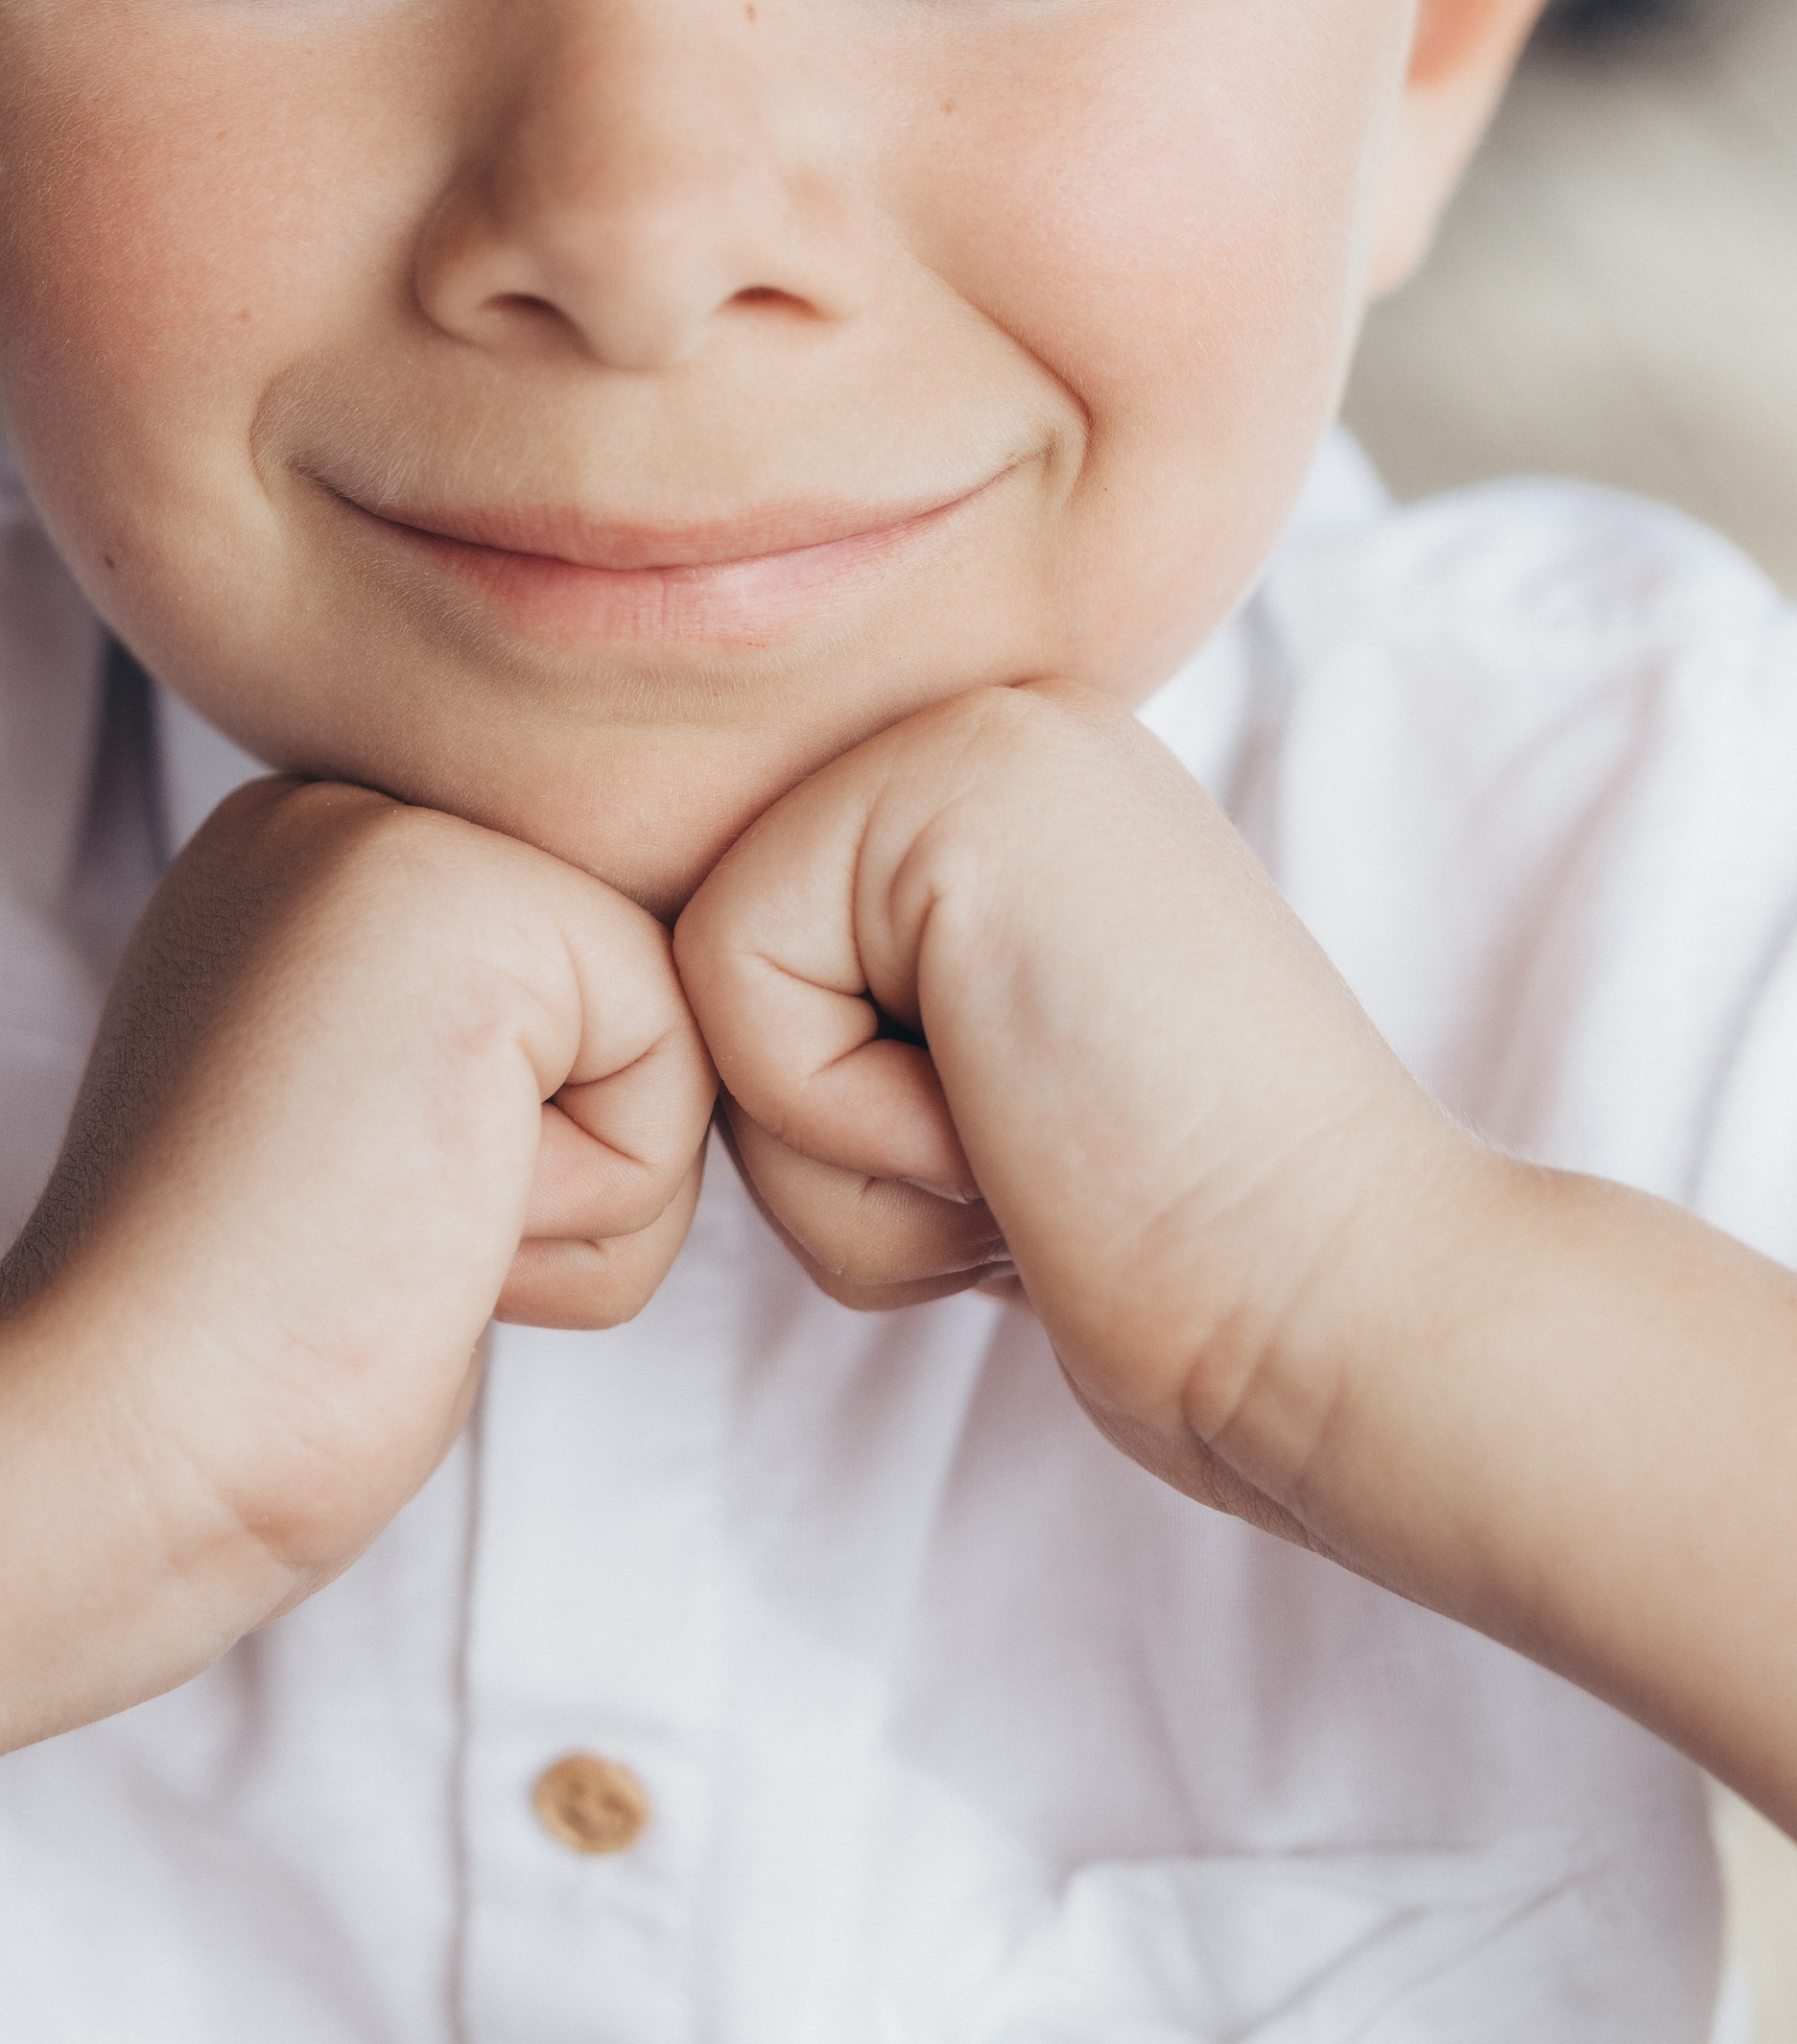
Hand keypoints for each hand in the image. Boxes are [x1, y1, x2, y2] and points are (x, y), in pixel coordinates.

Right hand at [0, 776, 717, 1619]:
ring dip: (574, 1204)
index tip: (337, 1206)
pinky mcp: (471, 905)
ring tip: (387, 1220)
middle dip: (554, 1172)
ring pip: (672, 1038)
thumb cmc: (245, 1355)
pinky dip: (590, 1212)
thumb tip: (589, 1074)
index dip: (511, 1161)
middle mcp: (334, 811)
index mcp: (295, 860)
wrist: (116, 1436)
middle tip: (365, 1222)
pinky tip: (428, 1221)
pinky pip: (680, 1074)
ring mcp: (392, 835)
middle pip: (631, 1006)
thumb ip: (458, 1055)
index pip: (570, 993)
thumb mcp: (351, 1142)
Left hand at [673, 685, 1460, 1540]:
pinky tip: (1018, 1126)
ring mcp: (978, 735)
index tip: (1042, 1145)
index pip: (755, 971)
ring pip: (708, 988)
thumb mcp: (1002, 1085)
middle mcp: (992, 732)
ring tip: (1037, 1138)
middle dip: (834, 1142)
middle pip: (719, 974)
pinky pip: (733, 990)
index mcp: (1010, 799)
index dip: (854, 1132)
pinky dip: (850, 1128)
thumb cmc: (1175, 1259)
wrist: (1343, 1311)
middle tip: (1038, 1151)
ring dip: (845, 1153)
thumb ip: (884, 1010)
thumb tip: (701, 1006)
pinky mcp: (949, 787)